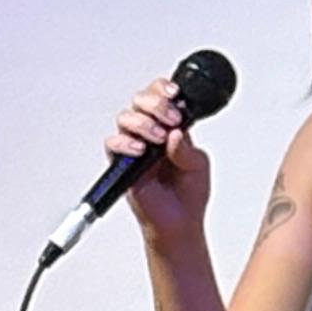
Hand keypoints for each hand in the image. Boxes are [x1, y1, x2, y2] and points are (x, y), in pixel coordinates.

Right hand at [110, 77, 211, 244]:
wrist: (179, 221)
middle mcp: (151, 131)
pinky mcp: (122, 163)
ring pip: (126, 117)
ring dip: (143, 123)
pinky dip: (125, 143)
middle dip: (156, 104)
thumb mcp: (198, 166)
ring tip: (158, 138)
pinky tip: (141, 150)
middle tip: (171, 119)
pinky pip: (112, 144)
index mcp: (171, 125)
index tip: (175, 94)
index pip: (161, 94)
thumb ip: (187, 149)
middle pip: (141, 100)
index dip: (164, 89)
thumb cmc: (189, 193)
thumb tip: (175, 135)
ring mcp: (135, 145)